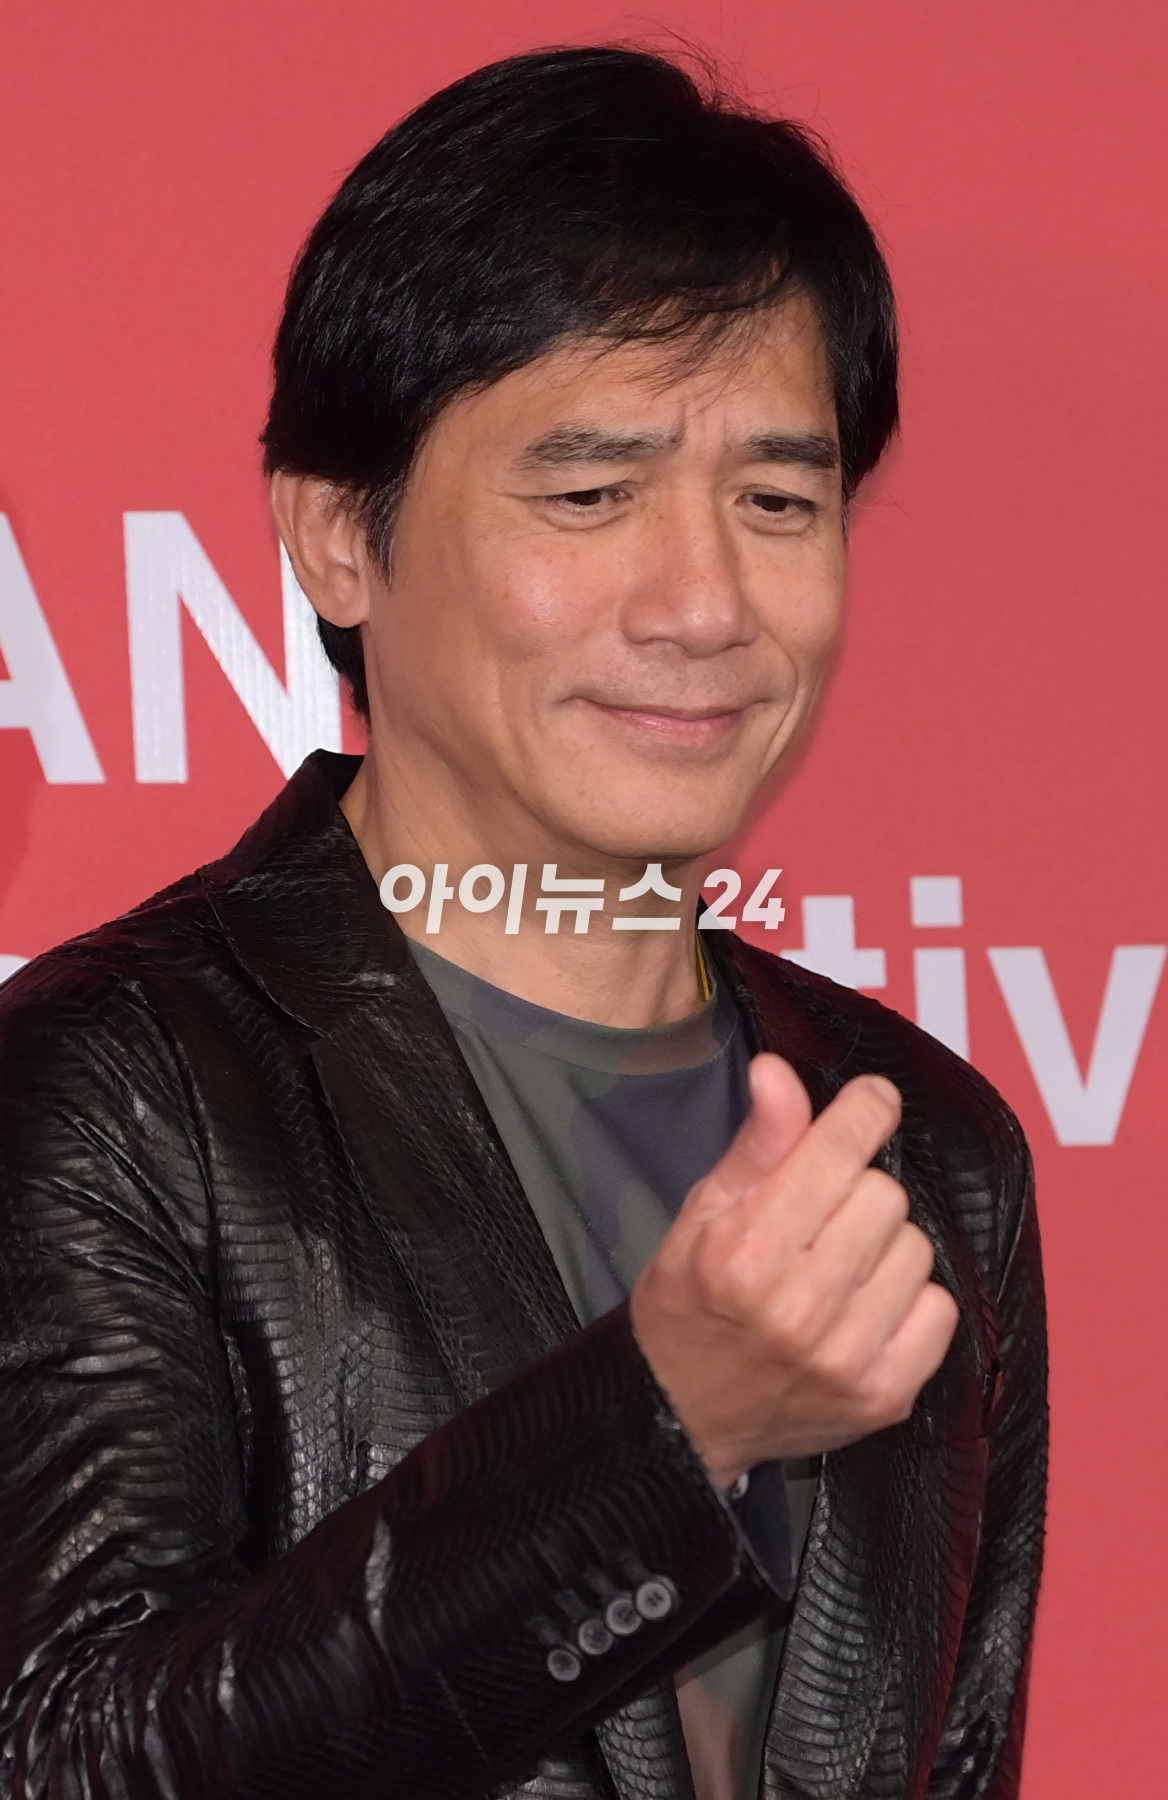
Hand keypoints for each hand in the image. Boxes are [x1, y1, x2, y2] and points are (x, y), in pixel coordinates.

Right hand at [630, 1054, 959, 1487]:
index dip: (864, 1111)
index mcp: (745, 1253)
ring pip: (917, 1248)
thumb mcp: (703, 1215)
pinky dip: (911, 1300)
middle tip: (822, 1218)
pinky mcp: (885, 1396)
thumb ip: (757, 1144)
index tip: (872, 1100)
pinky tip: (866, 1307)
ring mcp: (848, 1358)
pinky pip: (940, 1309)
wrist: (683, 1418)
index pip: (838, 1153)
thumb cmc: (689, 1306)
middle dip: (857, 1191)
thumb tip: (780, 1072)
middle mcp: (799, 1307)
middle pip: (885, 1196)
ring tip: (840, 1267)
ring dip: (885, 1246)